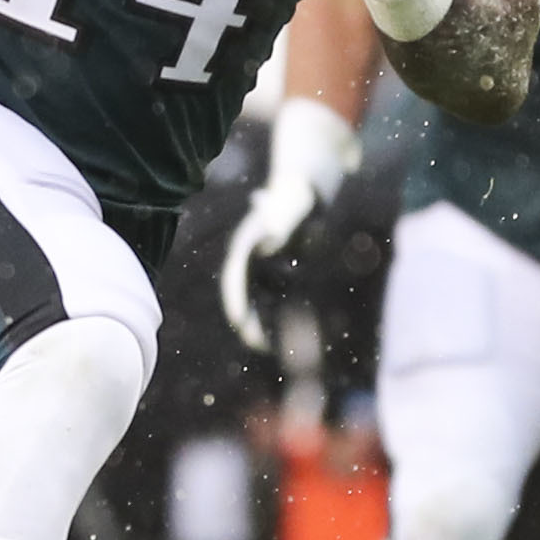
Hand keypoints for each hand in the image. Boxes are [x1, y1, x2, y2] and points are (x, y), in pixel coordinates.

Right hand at [219, 96, 362, 352]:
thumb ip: (282, 222)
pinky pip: (275, 300)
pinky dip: (278, 317)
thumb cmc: (297, 195)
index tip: (239, 320)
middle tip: (254, 343)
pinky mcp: (277, 272)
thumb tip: (270, 243)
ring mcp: (262, 267)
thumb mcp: (292, 205)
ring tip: (269, 349)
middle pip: (243, 294)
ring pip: (257, 301)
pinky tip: (287, 335)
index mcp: (247, 244)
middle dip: (247, 319)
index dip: (236, 300)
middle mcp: (250, 259)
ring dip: (261, 324)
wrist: (303, 190)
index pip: (236, 277)